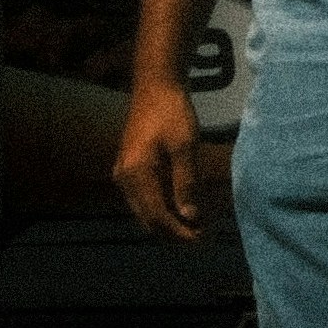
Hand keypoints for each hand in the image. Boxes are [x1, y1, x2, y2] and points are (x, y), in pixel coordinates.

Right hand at [114, 72, 223, 244]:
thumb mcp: (185, 147)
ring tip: (197, 225)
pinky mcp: (129, 169)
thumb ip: (186, 183)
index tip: (202, 240)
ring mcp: (124, 174)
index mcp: (135, 175)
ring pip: (144, 211)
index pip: (156, 217)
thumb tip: (191, 217)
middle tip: (203, 237)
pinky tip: (182, 207)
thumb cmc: (173, 113)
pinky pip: (144, 199)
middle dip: (174, 232)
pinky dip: (162, 208)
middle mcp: (124, 180)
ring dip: (168, 222)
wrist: (155, 87)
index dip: (179, 232)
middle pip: (147, 219)